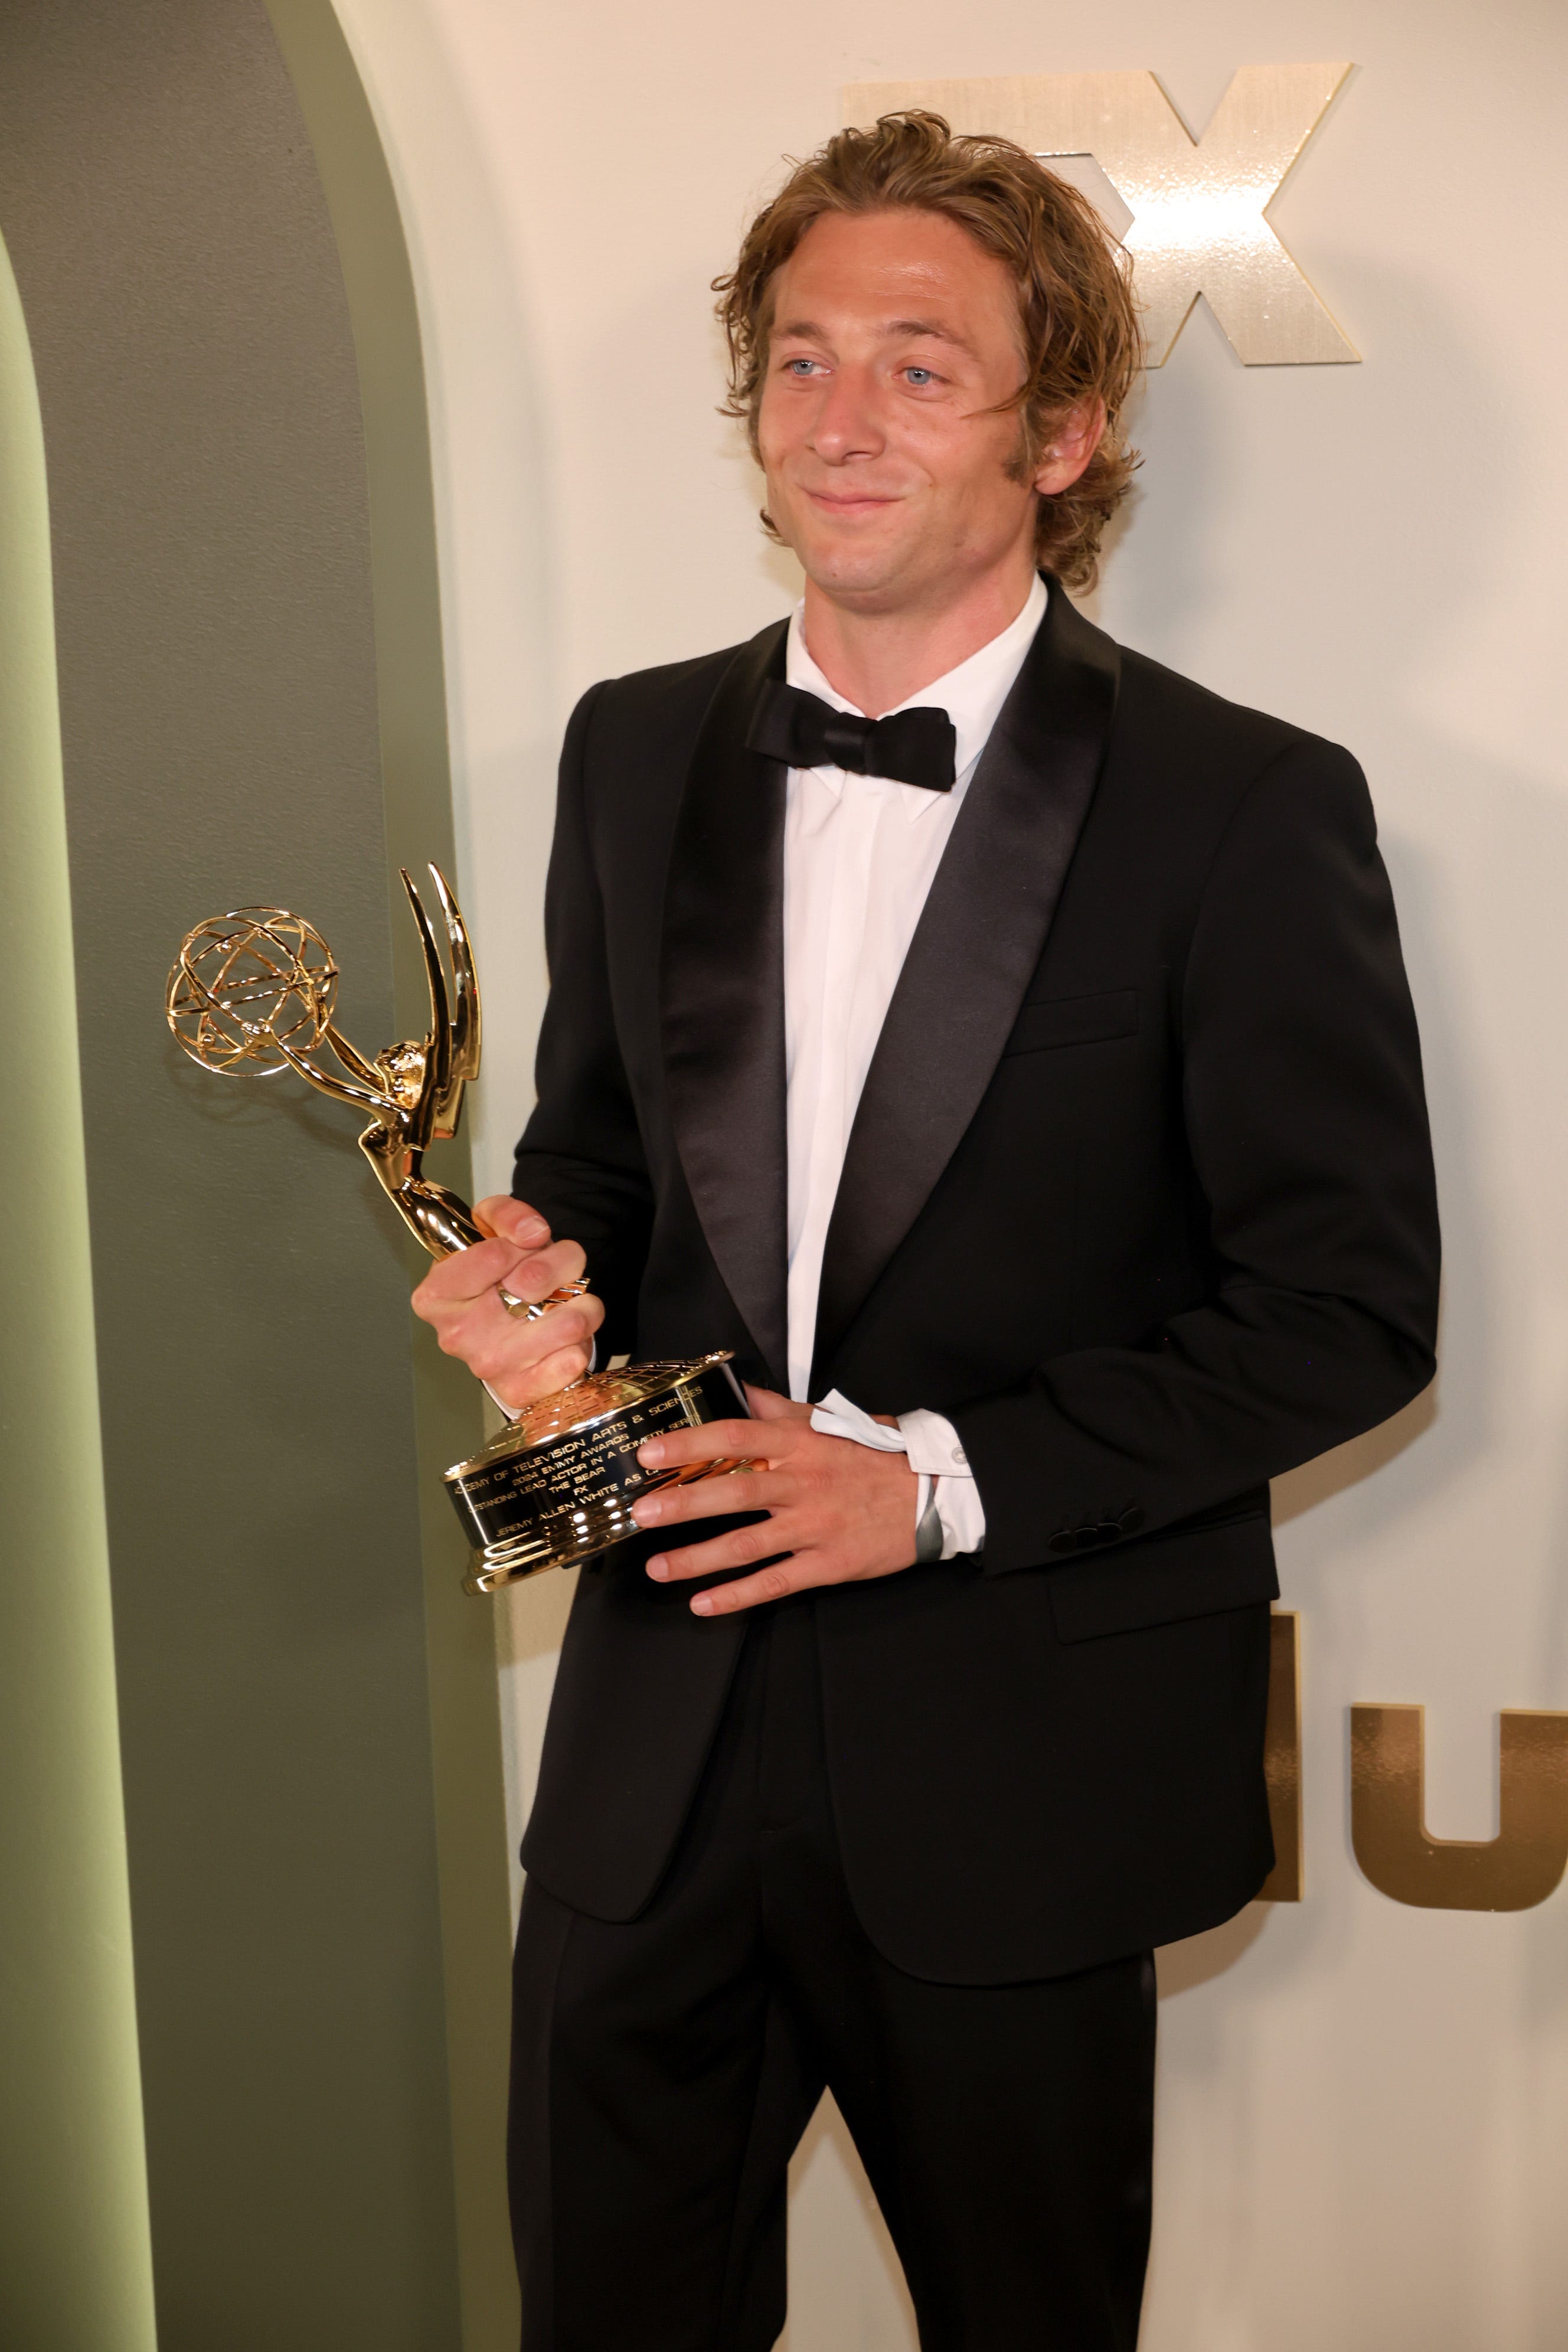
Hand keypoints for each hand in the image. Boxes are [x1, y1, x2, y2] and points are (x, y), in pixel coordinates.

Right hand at [409, 1194, 604, 1410]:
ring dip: (580, 1304)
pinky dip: (580, 1342)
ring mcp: (488, 1366)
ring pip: (566, 1322)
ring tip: (566, 1302)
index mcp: (436, 1294)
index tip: (526, 1246)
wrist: (507, 1324)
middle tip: (552, 1273)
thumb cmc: (495, 1276)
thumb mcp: (490, 1228)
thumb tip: (533, 1234)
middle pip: (532, 1283)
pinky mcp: (520, 1391)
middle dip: (558, 1265)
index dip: (523, 1243)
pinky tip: (564, 1337)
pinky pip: (573, 1361)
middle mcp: (456, 1334)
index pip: (495, 1255)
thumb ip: (507, 1214)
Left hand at [631, 1384, 918, 1616]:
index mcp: (799, 1443)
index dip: (690, 1444)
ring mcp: (815, 1526)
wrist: (932, 1493)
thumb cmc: (874, 1455)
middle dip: (684, 1503)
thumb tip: (735, 1387)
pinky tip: (704, 1604)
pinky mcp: (829, 1563)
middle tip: (643, 1513)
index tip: (651, 1453)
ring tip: (658, 1569)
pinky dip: (738, 1596)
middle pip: (734, 1492)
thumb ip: (777, 1408)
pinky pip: (776, 1581)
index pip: (735, 1435)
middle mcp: (803, 1483)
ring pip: (748, 1544)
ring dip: (698, 1558)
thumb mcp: (827, 1420)